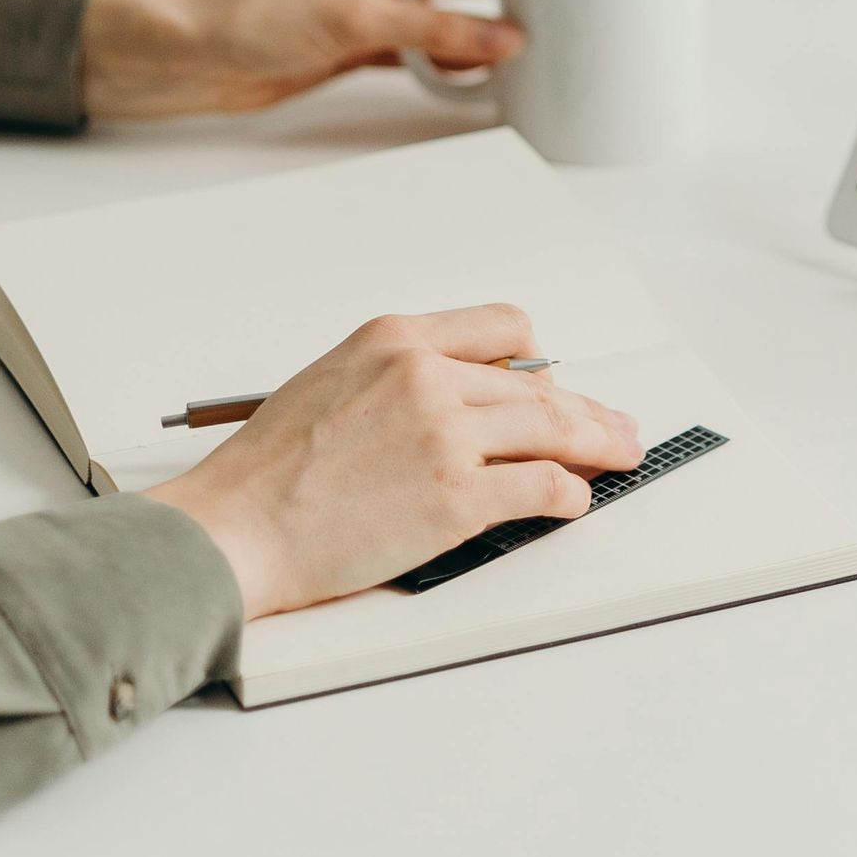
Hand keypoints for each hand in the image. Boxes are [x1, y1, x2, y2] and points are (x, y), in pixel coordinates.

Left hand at [80, 0, 521, 119]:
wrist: (196, 60)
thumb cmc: (254, 13)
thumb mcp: (357, 16)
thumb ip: (435, 30)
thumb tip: (502, 39)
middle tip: (550, 10)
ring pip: (443, 11)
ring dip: (475, 31)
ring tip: (526, 46)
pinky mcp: (364, 39)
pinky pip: (422, 47)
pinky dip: (448, 62)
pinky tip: (481, 75)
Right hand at [145, 304, 639, 618]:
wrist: (235, 527)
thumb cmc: (268, 470)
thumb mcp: (333, 380)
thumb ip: (399, 378)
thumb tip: (458, 399)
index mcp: (396, 338)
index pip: (501, 328)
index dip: (537, 362)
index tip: (554, 381)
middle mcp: (428, 375)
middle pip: (538, 384)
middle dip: (587, 409)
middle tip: (618, 426)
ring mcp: (446, 434)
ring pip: (552, 428)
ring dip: (597, 444)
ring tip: (620, 455)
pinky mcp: (457, 496)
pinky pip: (540, 485)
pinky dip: (568, 494)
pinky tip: (574, 500)